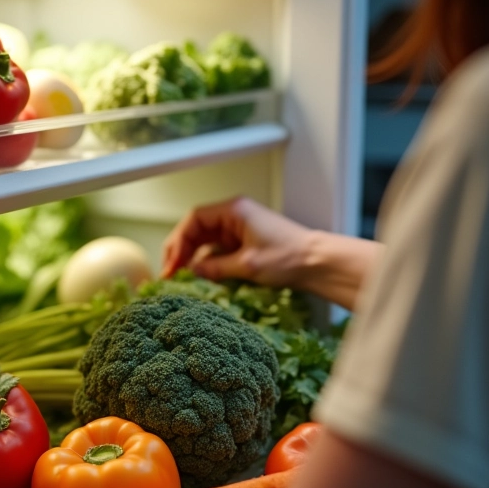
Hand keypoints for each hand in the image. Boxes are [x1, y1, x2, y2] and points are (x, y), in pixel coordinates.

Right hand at [161, 196, 311, 287]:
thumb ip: (216, 267)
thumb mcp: (248, 265)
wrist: (318, 263)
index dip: (178, 241)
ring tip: (181, 276)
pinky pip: (218, 250)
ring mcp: (239, 229)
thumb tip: (193, 270)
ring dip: (192, 257)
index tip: (172, 263)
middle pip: (196, 229)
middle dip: (181, 250)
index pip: (194, 219)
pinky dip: (207, 262)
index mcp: (234, 211)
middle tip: (170, 272)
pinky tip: (201, 276)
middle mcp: (234, 216)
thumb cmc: (291, 256)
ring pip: (205, 240)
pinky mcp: (245, 243)